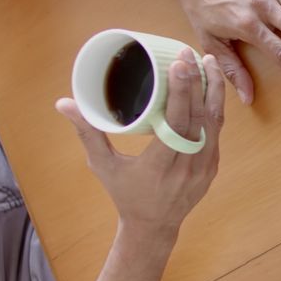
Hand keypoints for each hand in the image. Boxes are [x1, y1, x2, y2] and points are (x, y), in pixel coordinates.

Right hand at [56, 49, 224, 235]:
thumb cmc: (125, 194)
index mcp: (159, 167)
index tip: (179, 64)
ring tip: (208, 61)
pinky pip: (217, 131)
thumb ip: (87, 133)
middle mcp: (186, 167)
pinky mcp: (212, 166)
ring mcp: (204, 167)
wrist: (153, 227)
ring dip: (213, 90)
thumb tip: (63, 103)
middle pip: (197, 118)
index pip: (176, 125)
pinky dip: (215, 106)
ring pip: (214, 122)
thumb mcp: (103, 166)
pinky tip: (211, 86)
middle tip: (188, 53)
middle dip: (195, 83)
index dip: (181, 93)